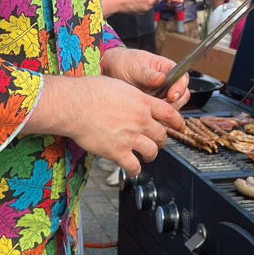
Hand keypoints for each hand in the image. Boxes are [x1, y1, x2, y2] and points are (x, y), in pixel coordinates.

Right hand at [22, 56, 185, 175]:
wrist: (75, 105)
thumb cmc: (90, 91)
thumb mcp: (119, 86)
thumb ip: (132, 96)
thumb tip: (134, 100)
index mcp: (142, 102)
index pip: (169, 113)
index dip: (177, 121)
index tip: (179, 126)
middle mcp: (140, 120)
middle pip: (162, 135)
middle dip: (161, 140)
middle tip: (156, 142)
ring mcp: (130, 137)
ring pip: (152, 152)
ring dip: (150, 155)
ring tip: (146, 156)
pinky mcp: (118, 152)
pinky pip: (134, 166)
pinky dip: (135, 169)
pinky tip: (131, 167)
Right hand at [102, 0, 181, 15]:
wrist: (117, 0)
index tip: (181, 1)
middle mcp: (150, 2)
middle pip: (156, 0)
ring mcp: (146, 8)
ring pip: (150, 4)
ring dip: (145, 1)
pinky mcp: (142, 13)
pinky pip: (145, 9)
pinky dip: (141, 6)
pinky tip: (134, 4)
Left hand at [103, 46, 188, 108]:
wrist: (111, 70)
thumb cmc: (125, 62)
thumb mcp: (135, 66)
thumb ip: (148, 74)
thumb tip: (161, 78)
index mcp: (167, 68)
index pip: (183, 78)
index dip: (180, 88)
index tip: (172, 95)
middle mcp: (168, 82)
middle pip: (182, 95)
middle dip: (174, 103)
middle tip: (161, 106)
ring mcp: (162, 94)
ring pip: (173, 106)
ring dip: (165, 111)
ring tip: (151, 109)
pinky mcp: (154, 104)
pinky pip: (161, 113)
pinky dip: (157, 116)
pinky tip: (147, 114)